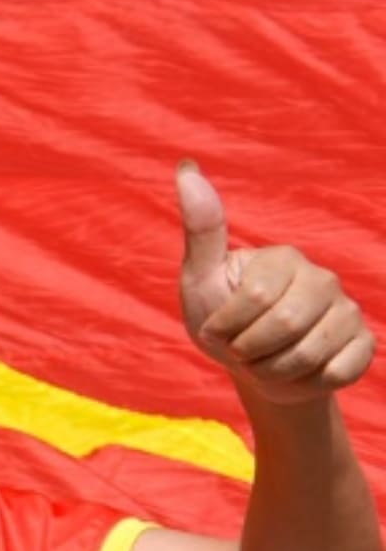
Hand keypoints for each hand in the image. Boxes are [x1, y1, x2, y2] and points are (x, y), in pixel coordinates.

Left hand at [179, 163, 371, 405]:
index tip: (217, 328)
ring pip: (310, 355)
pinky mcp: (363, 344)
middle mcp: (323, 278)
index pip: (253, 299)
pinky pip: (337, 372)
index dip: (225, 327)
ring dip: (273, 372)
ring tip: (266, 360)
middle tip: (243, 349)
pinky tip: (299, 372)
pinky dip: (306, 383)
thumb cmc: (220, 320)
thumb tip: (186, 166)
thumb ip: (201, 229)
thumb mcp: (200, 279)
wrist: (252, 370)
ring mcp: (347, 310)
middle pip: (285, 327)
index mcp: (284, 258)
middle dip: (250, 352)